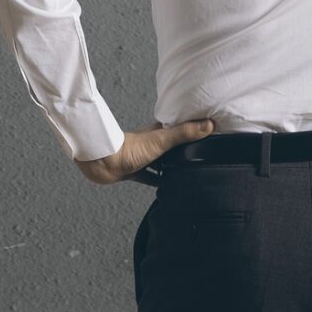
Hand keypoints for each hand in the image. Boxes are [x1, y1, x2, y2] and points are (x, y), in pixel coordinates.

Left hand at [75, 117, 216, 183]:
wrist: (102, 162)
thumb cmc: (128, 148)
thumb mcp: (162, 140)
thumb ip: (184, 133)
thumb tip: (209, 124)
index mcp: (160, 132)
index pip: (181, 127)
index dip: (193, 128)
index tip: (209, 129)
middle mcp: (153, 143)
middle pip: (173, 146)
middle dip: (185, 149)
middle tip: (201, 154)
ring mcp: (144, 157)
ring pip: (163, 162)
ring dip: (173, 166)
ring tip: (188, 171)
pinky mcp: (135, 170)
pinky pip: (151, 176)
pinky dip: (159, 180)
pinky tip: (167, 186)